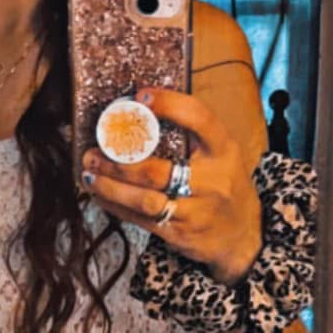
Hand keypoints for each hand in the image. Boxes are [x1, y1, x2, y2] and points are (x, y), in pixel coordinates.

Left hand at [82, 86, 262, 285]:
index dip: (171, 104)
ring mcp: (196, 211)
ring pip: (145, 200)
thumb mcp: (222, 155)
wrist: (243, 236)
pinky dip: (116, 205)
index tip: (141, 96)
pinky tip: (99, 194)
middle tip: (94, 149)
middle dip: (118, 161)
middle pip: (157, 170)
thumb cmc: (224, 185)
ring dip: (111, 186)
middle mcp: (213, 181)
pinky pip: (141, 220)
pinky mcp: (180, 234)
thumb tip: (142, 107)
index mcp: (224, 151)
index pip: (200, 119)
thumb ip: (193, 134)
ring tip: (89, 173)